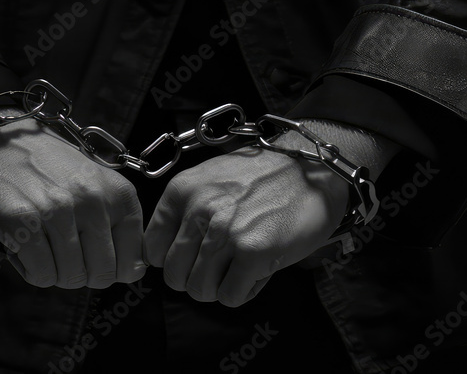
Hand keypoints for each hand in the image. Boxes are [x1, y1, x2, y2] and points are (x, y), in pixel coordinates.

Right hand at [0, 112, 145, 288]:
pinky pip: (41, 274)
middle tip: (60, 250)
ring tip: (40, 240)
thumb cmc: (47, 168)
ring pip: (70, 278)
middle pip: (101, 275)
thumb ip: (117, 224)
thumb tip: (132, 273)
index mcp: (118, 193)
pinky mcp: (22, 220)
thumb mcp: (95, 185)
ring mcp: (57, 209)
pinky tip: (22, 244)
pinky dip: (30, 269)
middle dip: (80, 273)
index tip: (90, 256)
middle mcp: (93, 199)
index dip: (109, 269)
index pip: (132, 264)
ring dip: (52, 270)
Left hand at [143, 139, 348, 306]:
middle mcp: (198, 210)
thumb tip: (166, 256)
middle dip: (197, 278)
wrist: (314, 170)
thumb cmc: (263, 178)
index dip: (174, 260)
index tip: (193, 257)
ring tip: (241, 265)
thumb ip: (185, 211)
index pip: (152, 250)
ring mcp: (225, 232)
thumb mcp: (211, 179)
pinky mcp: (253, 253)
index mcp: (181, 191)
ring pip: (200, 290)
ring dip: (221, 286)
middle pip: (174, 276)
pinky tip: (259, 269)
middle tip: (221, 266)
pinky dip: (245, 290)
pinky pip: (231, 297)